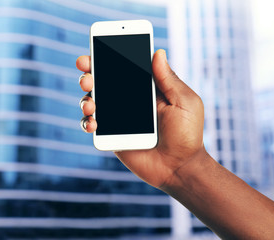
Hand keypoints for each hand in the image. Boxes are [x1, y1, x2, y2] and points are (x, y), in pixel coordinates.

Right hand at [76, 49, 205, 189]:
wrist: (180, 167)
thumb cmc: (188, 134)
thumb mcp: (184, 102)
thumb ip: (168, 79)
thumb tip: (158, 52)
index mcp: (146, 90)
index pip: (123, 68)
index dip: (107, 57)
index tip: (95, 49)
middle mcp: (129, 102)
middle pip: (102, 82)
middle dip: (89, 74)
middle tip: (87, 74)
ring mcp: (119, 119)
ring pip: (93, 102)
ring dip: (85, 98)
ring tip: (90, 103)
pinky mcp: (112, 136)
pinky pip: (92, 125)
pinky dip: (87, 121)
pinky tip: (93, 121)